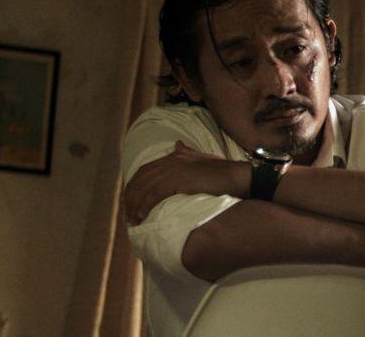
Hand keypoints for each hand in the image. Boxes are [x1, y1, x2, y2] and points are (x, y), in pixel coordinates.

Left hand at [123, 141, 248, 224]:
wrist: (237, 177)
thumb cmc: (223, 173)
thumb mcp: (201, 160)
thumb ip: (187, 153)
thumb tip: (177, 144)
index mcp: (176, 155)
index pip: (145, 170)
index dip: (134, 186)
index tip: (130, 201)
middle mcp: (172, 159)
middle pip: (141, 179)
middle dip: (131, 197)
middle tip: (128, 214)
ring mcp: (175, 168)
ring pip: (145, 188)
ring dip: (135, 205)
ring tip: (133, 220)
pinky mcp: (179, 180)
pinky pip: (154, 194)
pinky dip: (145, 206)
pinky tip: (142, 216)